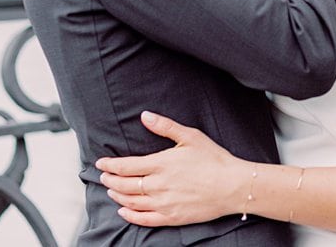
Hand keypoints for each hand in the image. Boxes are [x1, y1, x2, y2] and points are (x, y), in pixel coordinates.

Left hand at [95, 111, 248, 226]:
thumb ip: (164, 126)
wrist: (234, 186)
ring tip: (111, 192)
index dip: (110, 166)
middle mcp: (159, 185)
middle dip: (109, 181)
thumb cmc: (214, 159)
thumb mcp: (189, 136)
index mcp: (160, 164)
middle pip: (124, 186)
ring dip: (117, 197)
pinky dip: (131, 216)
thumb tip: (144, 115)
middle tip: (102, 177)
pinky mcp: (174, 217)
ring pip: (132, 202)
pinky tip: (123, 212)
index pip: (125, 166)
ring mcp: (165, 203)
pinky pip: (146, 219)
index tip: (101, 164)